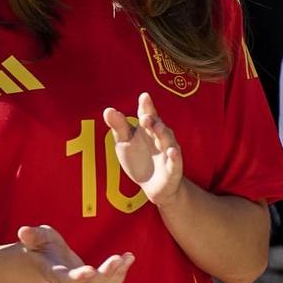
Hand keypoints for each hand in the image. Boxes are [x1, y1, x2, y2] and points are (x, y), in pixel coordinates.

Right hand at [16, 223, 133, 282]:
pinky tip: (128, 259)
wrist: (47, 261)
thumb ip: (32, 236)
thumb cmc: (42, 246)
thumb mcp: (36, 238)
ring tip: (128, 257)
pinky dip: (120, 275)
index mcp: (55, 274)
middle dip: (106, 274)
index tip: (91, 270)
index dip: (78, 276)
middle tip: (118, 258)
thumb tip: (23, 230)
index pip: (67, 279)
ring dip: (118, 274)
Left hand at [103, 92, 185, 206]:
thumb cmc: (138, 159)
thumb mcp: (124, 142)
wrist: (152, 185)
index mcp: (147, 129)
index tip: (144, 96)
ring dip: (163, 134)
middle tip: (145, 117)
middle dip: (153, 121)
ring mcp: (168, 152)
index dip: (146, 106)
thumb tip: (108, 110)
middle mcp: (160, 137)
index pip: (146, 115)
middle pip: (157, 126)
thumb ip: (118, 127)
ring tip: (157, 127)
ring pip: (167, 141)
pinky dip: (174, 156)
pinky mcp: (173, 168)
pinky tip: (171, 152)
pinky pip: (175, 161)